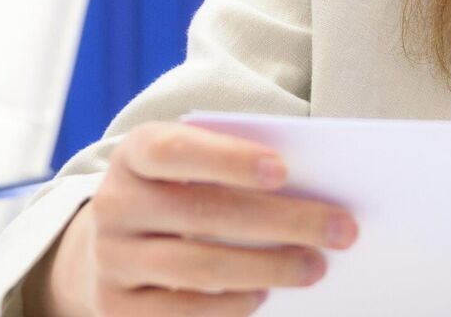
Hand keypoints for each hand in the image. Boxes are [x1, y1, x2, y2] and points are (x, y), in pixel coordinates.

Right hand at [33, 121, 358, 315]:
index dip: (227, 159)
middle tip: (339, 229)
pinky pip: (179, 311)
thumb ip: (237, 167)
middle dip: (281, 221)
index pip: (174, 150)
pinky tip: (264, 295)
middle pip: (202, 213)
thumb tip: (311, 192)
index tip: (283, 171)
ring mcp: (111, 258)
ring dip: (266, 268)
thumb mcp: (195, 166)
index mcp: (135, 153)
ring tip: (315, 266)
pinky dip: (230, 305)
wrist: (115, 240)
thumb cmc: (180, 190)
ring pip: (196, 267)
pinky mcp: (115, 305)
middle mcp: (115, 203)